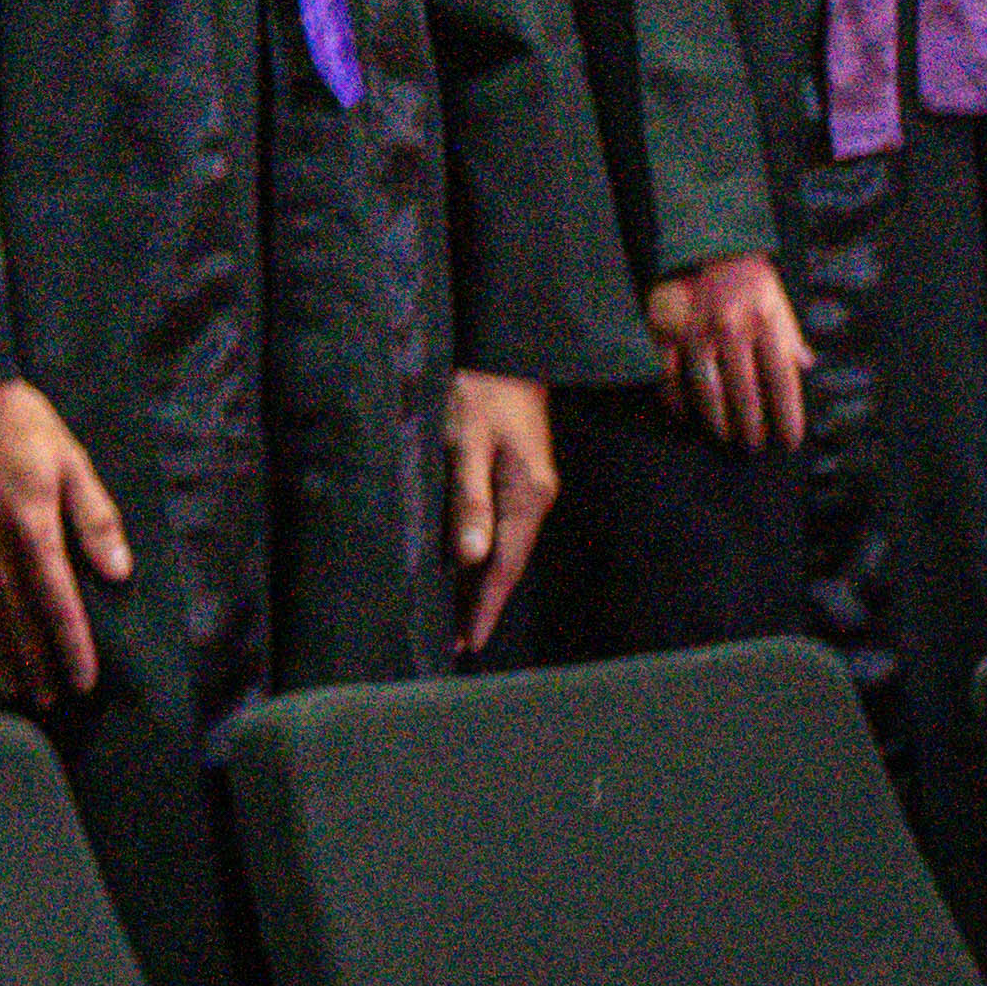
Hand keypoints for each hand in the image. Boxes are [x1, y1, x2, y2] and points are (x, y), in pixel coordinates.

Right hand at [0, 379, 124, 710]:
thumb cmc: (17, 420)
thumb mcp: (71, 460)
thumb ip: (95, 519)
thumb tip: (117, 571)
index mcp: (31, 526)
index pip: (57, 603)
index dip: (73, 647)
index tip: (83, 679)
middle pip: (16, 620)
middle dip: (35, 664)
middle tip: (47, 699)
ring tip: (12, 685)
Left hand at [447, 372, 556, 651]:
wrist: (506, 341)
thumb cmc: (477, 385)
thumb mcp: (466, 440)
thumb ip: (469, 498)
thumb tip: (473, 558)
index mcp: (528, 494)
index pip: (506, 566)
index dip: (485, 607)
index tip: (468, 644)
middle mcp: (534, 495)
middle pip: (506, 562)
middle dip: (481, 601)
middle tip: (454, 641)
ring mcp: (526, 482)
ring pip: (502, 543)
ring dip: (480, 577)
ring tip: (452, 611)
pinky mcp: (514, 467)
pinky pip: (497, 521)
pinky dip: (480, 547)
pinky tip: (463, 557)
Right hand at [643, 249, 810, 454]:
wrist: (701, 242)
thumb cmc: (747, 275)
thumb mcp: (778, 300)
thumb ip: (790, 335)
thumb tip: (805, 366)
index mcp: (764, 322)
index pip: (781, 379)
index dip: (787, 415)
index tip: (790, 440)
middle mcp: (731, 329)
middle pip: (744, 391)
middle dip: (752, 425)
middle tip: (754, 446)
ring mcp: (695, 331)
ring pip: (707, 387)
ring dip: (717, 418)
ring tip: (725, 436)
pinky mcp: (666, 329)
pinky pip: (669, 372)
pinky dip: (677, 397)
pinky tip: (686, 415)